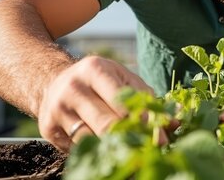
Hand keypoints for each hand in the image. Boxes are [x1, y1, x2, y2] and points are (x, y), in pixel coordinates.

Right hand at [37, 55, 153, 151]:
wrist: (54, 82)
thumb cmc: (99, 81)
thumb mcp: (123, 79)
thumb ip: (148, 99)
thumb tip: (174, 122)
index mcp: (95, 70)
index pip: (123, 100)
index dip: (143, 121)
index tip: (160, 138)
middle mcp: (75, 88)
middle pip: (108, 123)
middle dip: (132, 139)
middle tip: (150, 150)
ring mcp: (59, 108)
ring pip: (92, 138)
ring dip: (115, 149)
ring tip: (132, 153)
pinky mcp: (48, 127)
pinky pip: (77, 147)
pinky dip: (95, 151)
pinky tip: (107, 151)